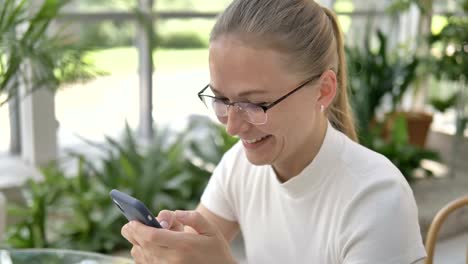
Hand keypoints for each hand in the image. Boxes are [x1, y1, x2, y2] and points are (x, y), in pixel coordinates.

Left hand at [121, 210, 236, 263]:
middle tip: (130, 224)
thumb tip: (175, 213)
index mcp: (184, 245)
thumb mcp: (210, 229)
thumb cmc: (215, 249)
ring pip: (140, 256)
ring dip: (137, 243)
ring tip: (146, 235)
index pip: (152, 237)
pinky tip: (147, 247)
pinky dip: (141, 254)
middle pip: (142, 245)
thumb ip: (193, 217)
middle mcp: (173, 260)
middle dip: (132, 233)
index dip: (138, 228)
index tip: (133, 221)